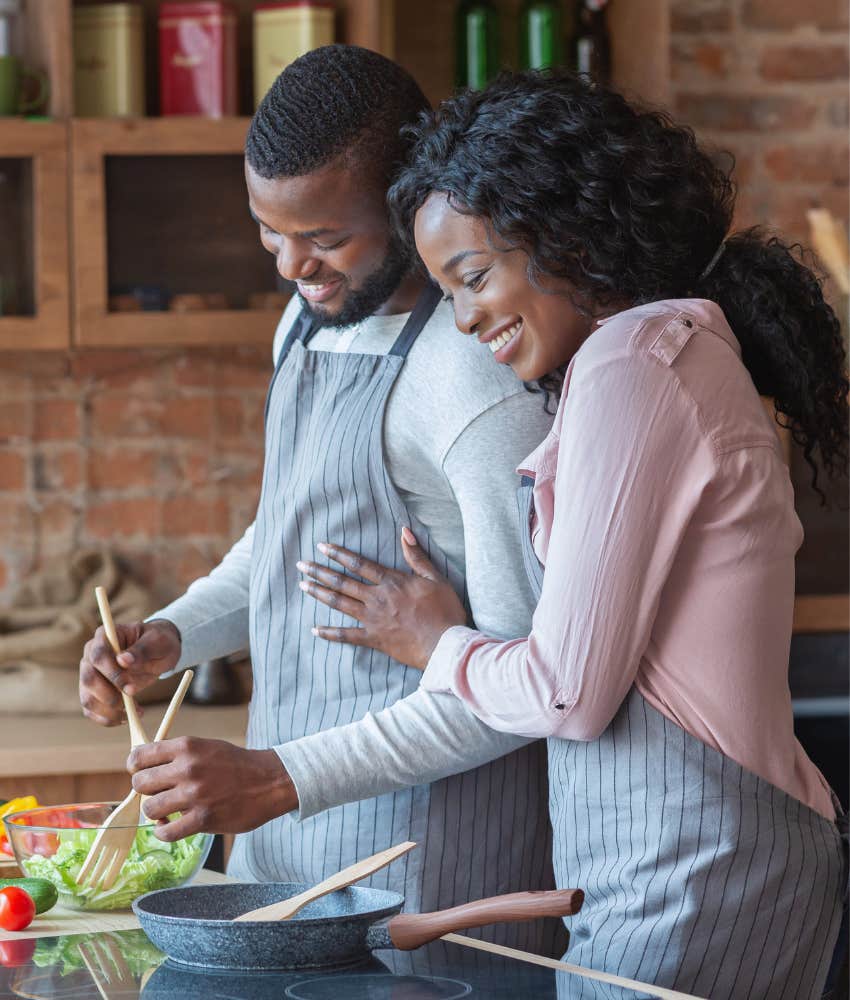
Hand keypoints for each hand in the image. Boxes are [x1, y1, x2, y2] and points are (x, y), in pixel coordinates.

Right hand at [79, 619, 180, 725]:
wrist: (158, 651)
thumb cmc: (158, 642)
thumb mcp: (158, 642)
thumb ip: (142, 650)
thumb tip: (124, 660)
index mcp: (105, 636)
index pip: (98, 656)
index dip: (111, 674)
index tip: (129, 687)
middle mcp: (91, 654)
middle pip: (88, 679)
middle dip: (109, 696)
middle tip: (131, 703)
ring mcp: (90, 673)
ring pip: (88, 698)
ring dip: (108, 711)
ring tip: (132, 713)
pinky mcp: (93, 691)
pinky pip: (91, 709)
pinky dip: (106, 718)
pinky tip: (125, 718)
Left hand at [128, 738, 297, 840]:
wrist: (268, 781)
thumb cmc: (235, 764)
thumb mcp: (205, 747)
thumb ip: (176, 754)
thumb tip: (141, 763)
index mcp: (186, 747)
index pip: (139, 756)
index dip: (135, 767)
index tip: (141, 773)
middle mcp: (187, 768)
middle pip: (140, 783)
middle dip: (145, 790)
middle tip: (159, 792)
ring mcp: (194, 795)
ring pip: (149, 808)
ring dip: (156, 812)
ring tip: (168, 810)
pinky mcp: (202, 819)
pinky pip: (165, 832)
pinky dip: (164, 832)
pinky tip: (172, 826)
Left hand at [297, 527, 466, 669]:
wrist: (446, 644)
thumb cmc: (444, 610)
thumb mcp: (435, 577)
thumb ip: (416, 555)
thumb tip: (404, 531)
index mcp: (392, 582)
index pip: (359, 564)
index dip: (339, 554)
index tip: (321, 546)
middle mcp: (377, 598)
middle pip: (343, 582)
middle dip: (319, 572)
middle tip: (301, 565)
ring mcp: (373, 620)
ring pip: (340, 603)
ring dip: (319, 594)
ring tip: (302, 585)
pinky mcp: (374, 639)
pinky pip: (347, 636)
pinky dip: (330, 633)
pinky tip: (314, 629)